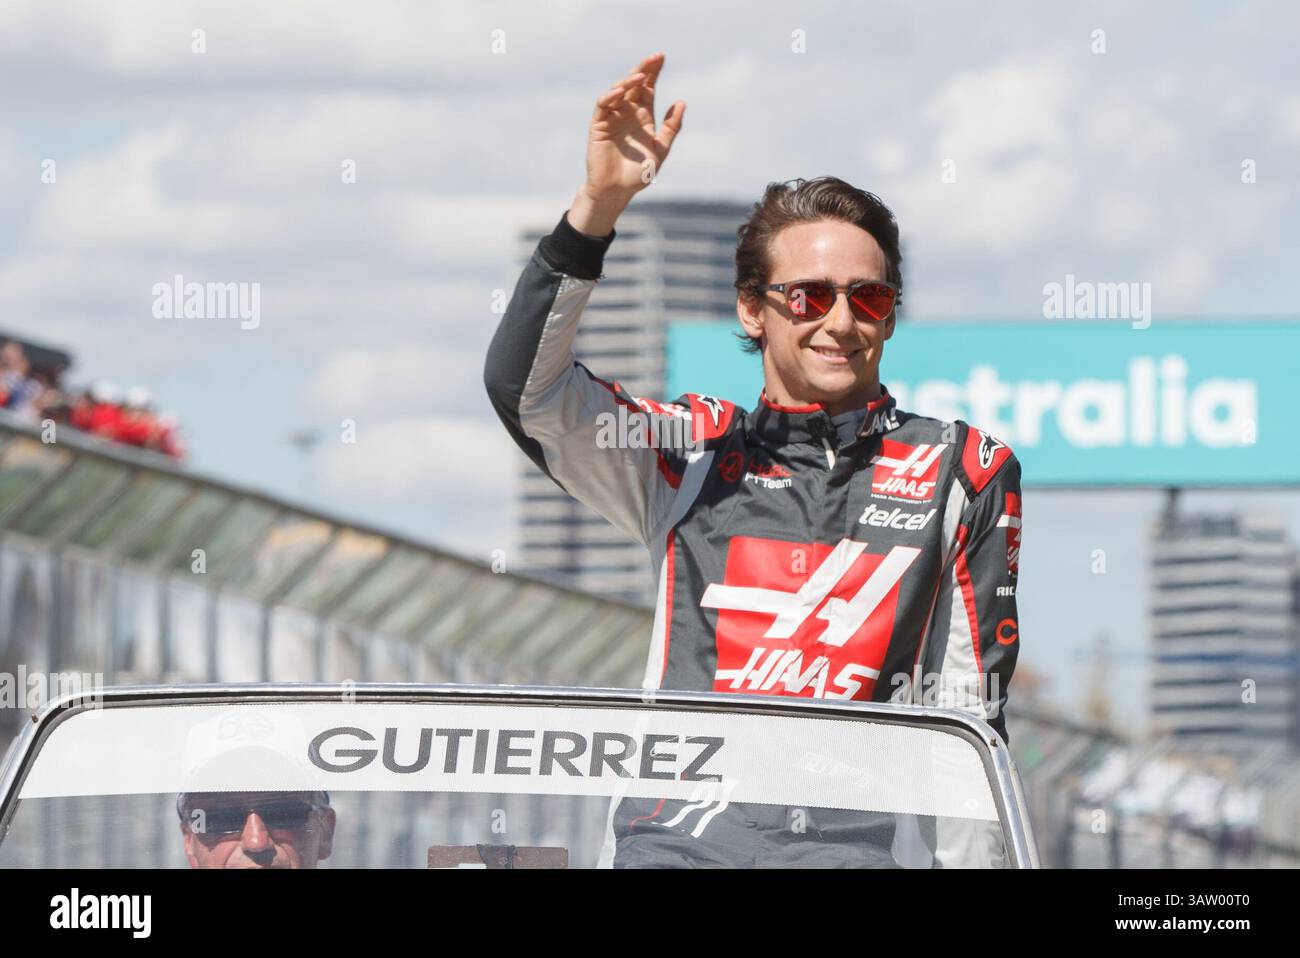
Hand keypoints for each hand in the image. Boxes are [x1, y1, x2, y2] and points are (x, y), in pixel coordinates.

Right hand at [571, 52, 685, 234]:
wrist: (617, 191)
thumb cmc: (639, 173)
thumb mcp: (661, 149)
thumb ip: (671, 128)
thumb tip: (681, 102)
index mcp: (643, 116)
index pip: (648, 88)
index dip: (654, 72)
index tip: (662, 57)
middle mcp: (627, 112)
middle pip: (634, 84)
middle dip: (644, 70)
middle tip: (654, 58)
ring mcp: (612, 117)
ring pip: (618, 91)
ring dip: (628, 81)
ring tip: (641, 76)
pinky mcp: (599, 125)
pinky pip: (603, 106)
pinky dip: (611, 97)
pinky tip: (621, 93)